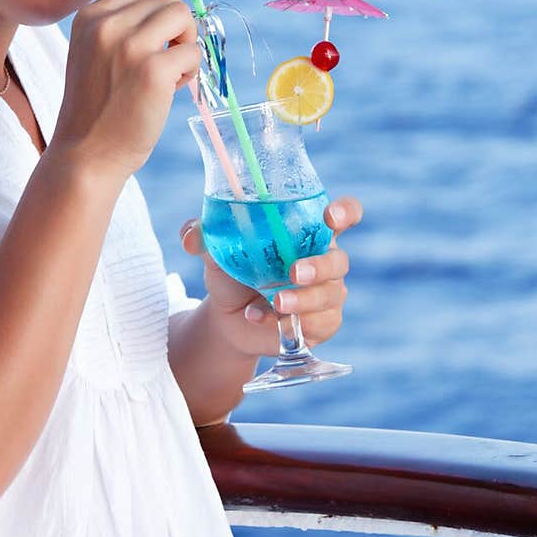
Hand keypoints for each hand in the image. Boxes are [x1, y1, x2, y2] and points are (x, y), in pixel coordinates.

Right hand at [51, 0, 200, 181]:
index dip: (161, 9)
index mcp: (89, 17)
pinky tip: (173, 88)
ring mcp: (130, 46)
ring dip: (187, 42)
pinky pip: (193, 51)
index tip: (161, 38)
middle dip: (177, 26)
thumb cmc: (96, 109)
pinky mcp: (153, 70)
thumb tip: (172, 9)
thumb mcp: (94, 54)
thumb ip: (121, 27)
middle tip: (169, 58)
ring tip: (173, 71)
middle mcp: (106, 25)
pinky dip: (191, 68)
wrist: (86, 155)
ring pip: (183, 16)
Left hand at [178, 196, 362, 357]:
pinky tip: (256, 318)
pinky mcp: (322, 324)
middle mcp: (324, 260)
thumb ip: (205, 236)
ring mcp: (327, 293)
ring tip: (275, 304)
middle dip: (319, 267)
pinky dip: (287, 324)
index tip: (329, 217)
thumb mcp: (216, 252)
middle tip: (293, 273)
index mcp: (308, 232)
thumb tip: (191, 236)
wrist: (227, 318)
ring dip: (303, 300)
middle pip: (338, 260)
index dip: (345, 212)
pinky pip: (317, 325)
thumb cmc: (232, 272)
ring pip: (330, 295)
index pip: (345, 214)